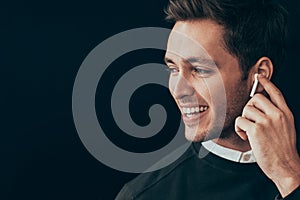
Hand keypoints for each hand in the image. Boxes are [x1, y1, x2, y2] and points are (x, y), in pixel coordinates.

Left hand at [235, 74, 299, 196]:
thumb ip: (276, 116)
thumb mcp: (286, 128)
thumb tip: (260, 108)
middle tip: (251, 121)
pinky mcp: (256, 130)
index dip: (266, 83)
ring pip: (246, 110)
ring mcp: (267, 121)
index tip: (259, 76)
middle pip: (255, 99)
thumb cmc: (282, 150)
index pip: (275, 93)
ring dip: (244, 121)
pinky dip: (239, 129)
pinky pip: (240, 121)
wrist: (285, 166)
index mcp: (285, 114)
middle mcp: (277, 115)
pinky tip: (246, 136)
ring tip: (249, 132)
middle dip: (249, 109)